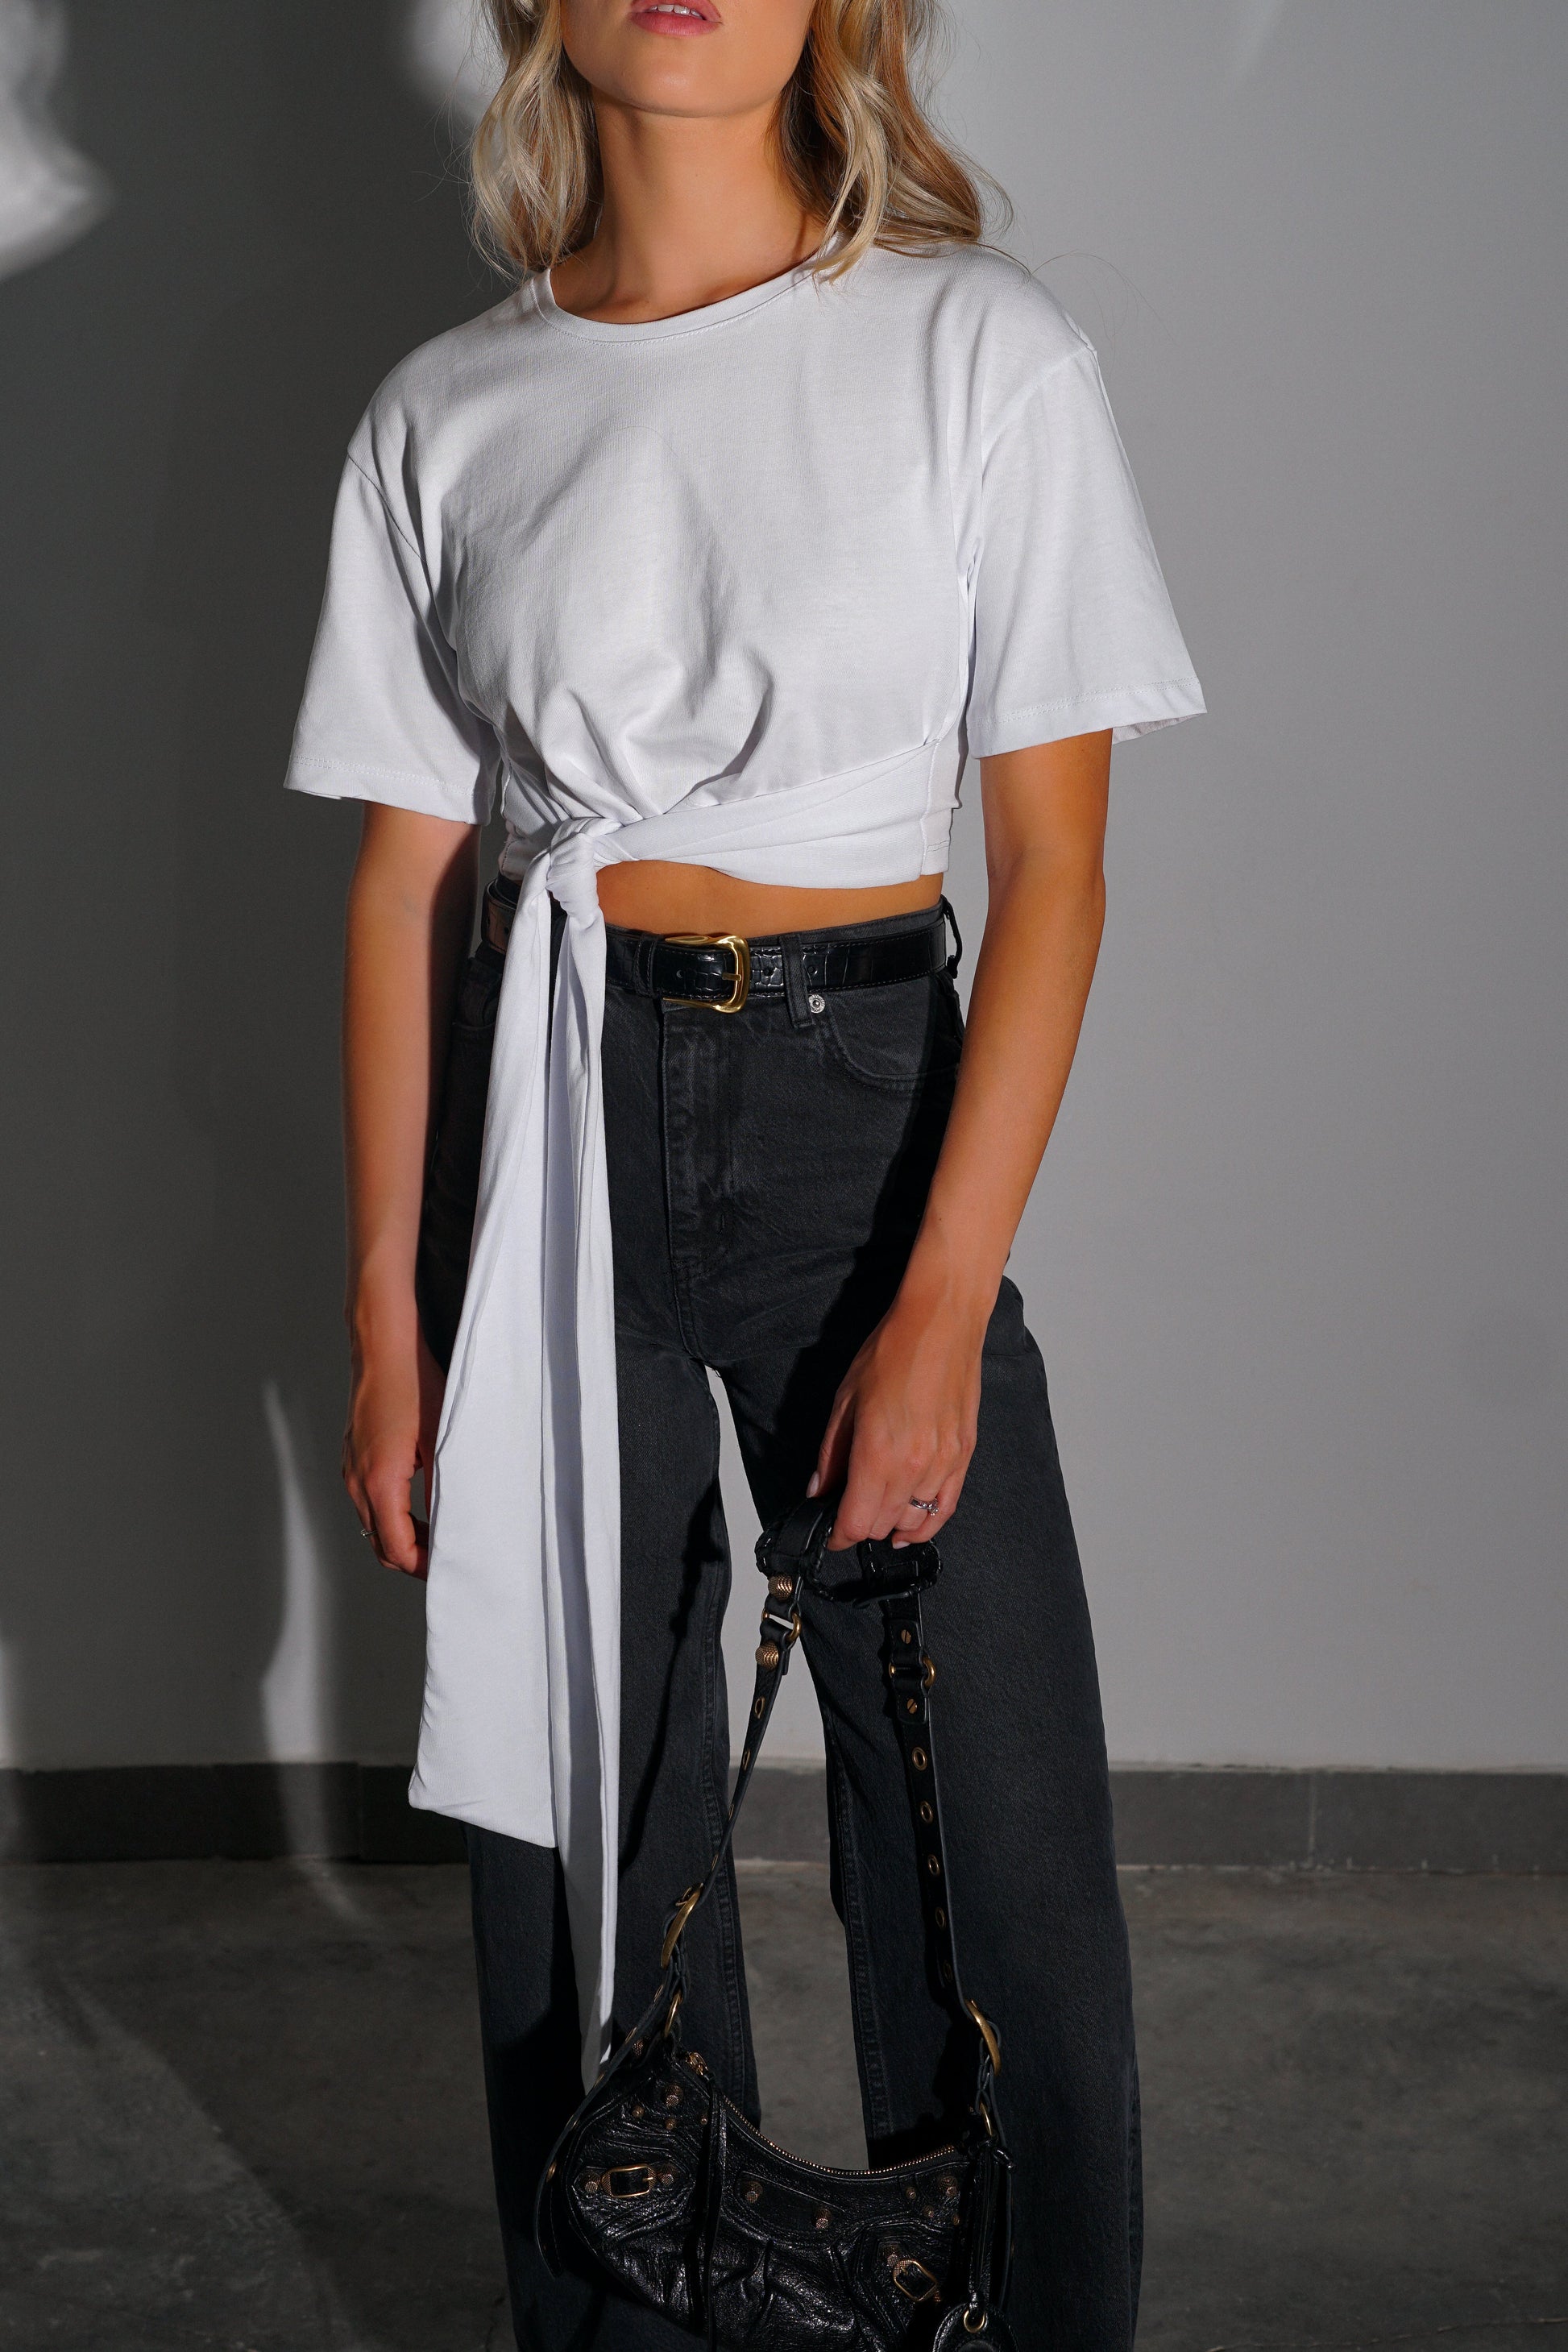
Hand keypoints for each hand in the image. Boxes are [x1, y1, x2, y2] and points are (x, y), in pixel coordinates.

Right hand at [342, 1315, 445, 1576]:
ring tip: (441, 1536)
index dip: (423, 1567)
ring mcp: (351, 1470)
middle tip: (449, 1558)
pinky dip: (392, 1517)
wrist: (384, 1346)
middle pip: (380, 1545)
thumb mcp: (440, 1440)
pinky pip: (368, 1503)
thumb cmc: (414, 1384)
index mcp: (379, 1481)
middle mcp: (357, 1481)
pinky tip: (420, 1508)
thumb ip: (444, 1488)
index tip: (450, 1568)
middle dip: (413, 1559)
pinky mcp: (353, 1459)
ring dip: (403, 1539)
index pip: (396, 1549)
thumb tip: (454, 1526)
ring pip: (372, 1526)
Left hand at [808, 1282, 988, 1549]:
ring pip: (913, 1522)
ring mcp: (943, 1464)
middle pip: (882, 1525)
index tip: (830, 1533)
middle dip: (859, 1526)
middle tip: (846, 1511)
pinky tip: (909, 1526)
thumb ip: (831, 1454)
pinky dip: (925, 1524)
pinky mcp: (963, 1456)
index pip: (856, 1522)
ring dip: (890, 1523)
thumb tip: (819, 1490)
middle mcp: (913, 1467)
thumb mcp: (845, 1401)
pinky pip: (944, 1508)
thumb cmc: (892, 1352)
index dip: (838, 1535)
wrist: (941, 1325)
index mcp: (878, 1453)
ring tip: (875, 1512)